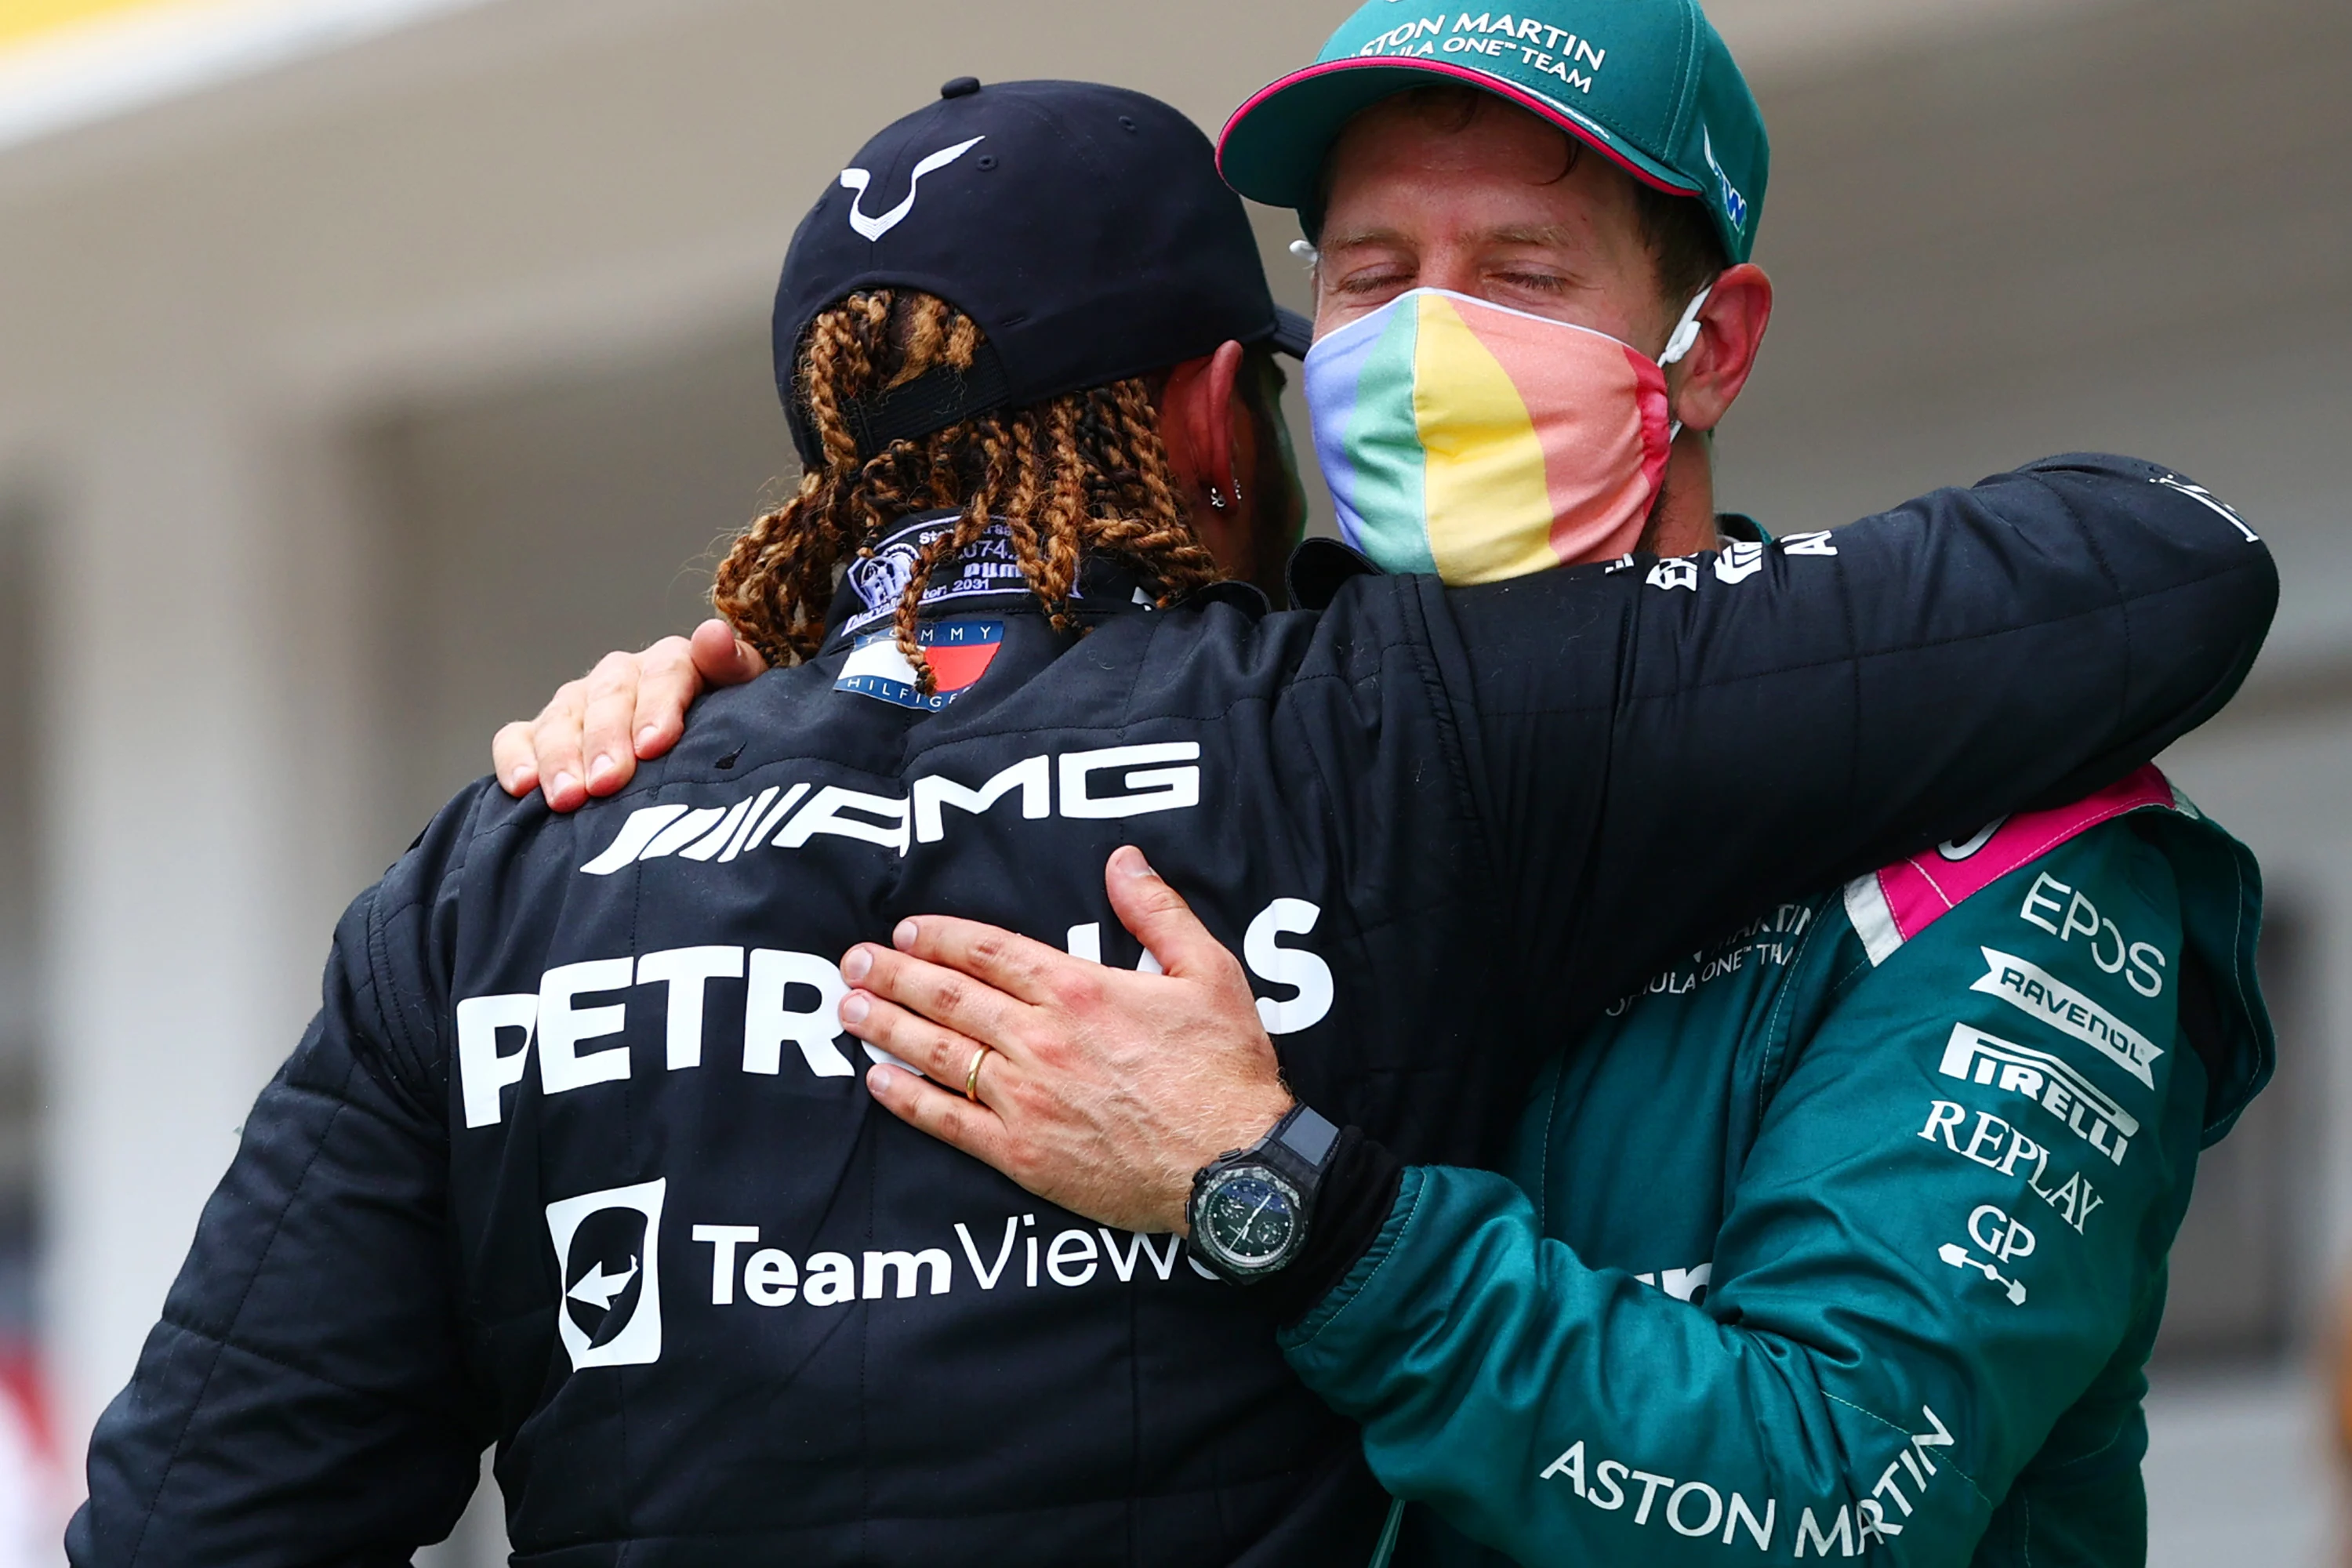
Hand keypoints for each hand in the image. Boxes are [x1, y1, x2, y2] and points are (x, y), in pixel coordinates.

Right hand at [492, 619, 764, 811]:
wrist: (699, 769)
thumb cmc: (726, 737)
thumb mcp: (745, 703)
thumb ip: (734, 668)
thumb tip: (713, 635)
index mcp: (673, 664)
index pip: (666, 672)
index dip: (658, 707)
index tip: (655, 746)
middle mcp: (621, 678)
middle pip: (608, 697)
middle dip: (605, 740)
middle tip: (606, 783)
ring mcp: (578, 704)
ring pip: (562, 718)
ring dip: (560, 757)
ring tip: (567, 798)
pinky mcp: (540, 733)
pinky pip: (517, 737)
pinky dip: (515, 759)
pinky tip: (522, 787)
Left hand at [842, 847, 1292, 1234]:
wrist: (1233, 1167)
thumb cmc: (1226, 1070)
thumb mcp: (1210, 972)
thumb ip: (1158, 913)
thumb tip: (1123, 860)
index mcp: (1080, 989)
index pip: (990, 951)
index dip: (942, 937)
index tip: (906, 928)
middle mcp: (1042, 1038)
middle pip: (950, 997)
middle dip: (894, 974)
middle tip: (852, 961)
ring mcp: (1026, 1098)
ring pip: (940, 1053)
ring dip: (887, 1028)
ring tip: (849, 1009)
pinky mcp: (1023, 1154)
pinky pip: (950, 1123)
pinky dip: (908, 1101)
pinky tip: (878, 1083)